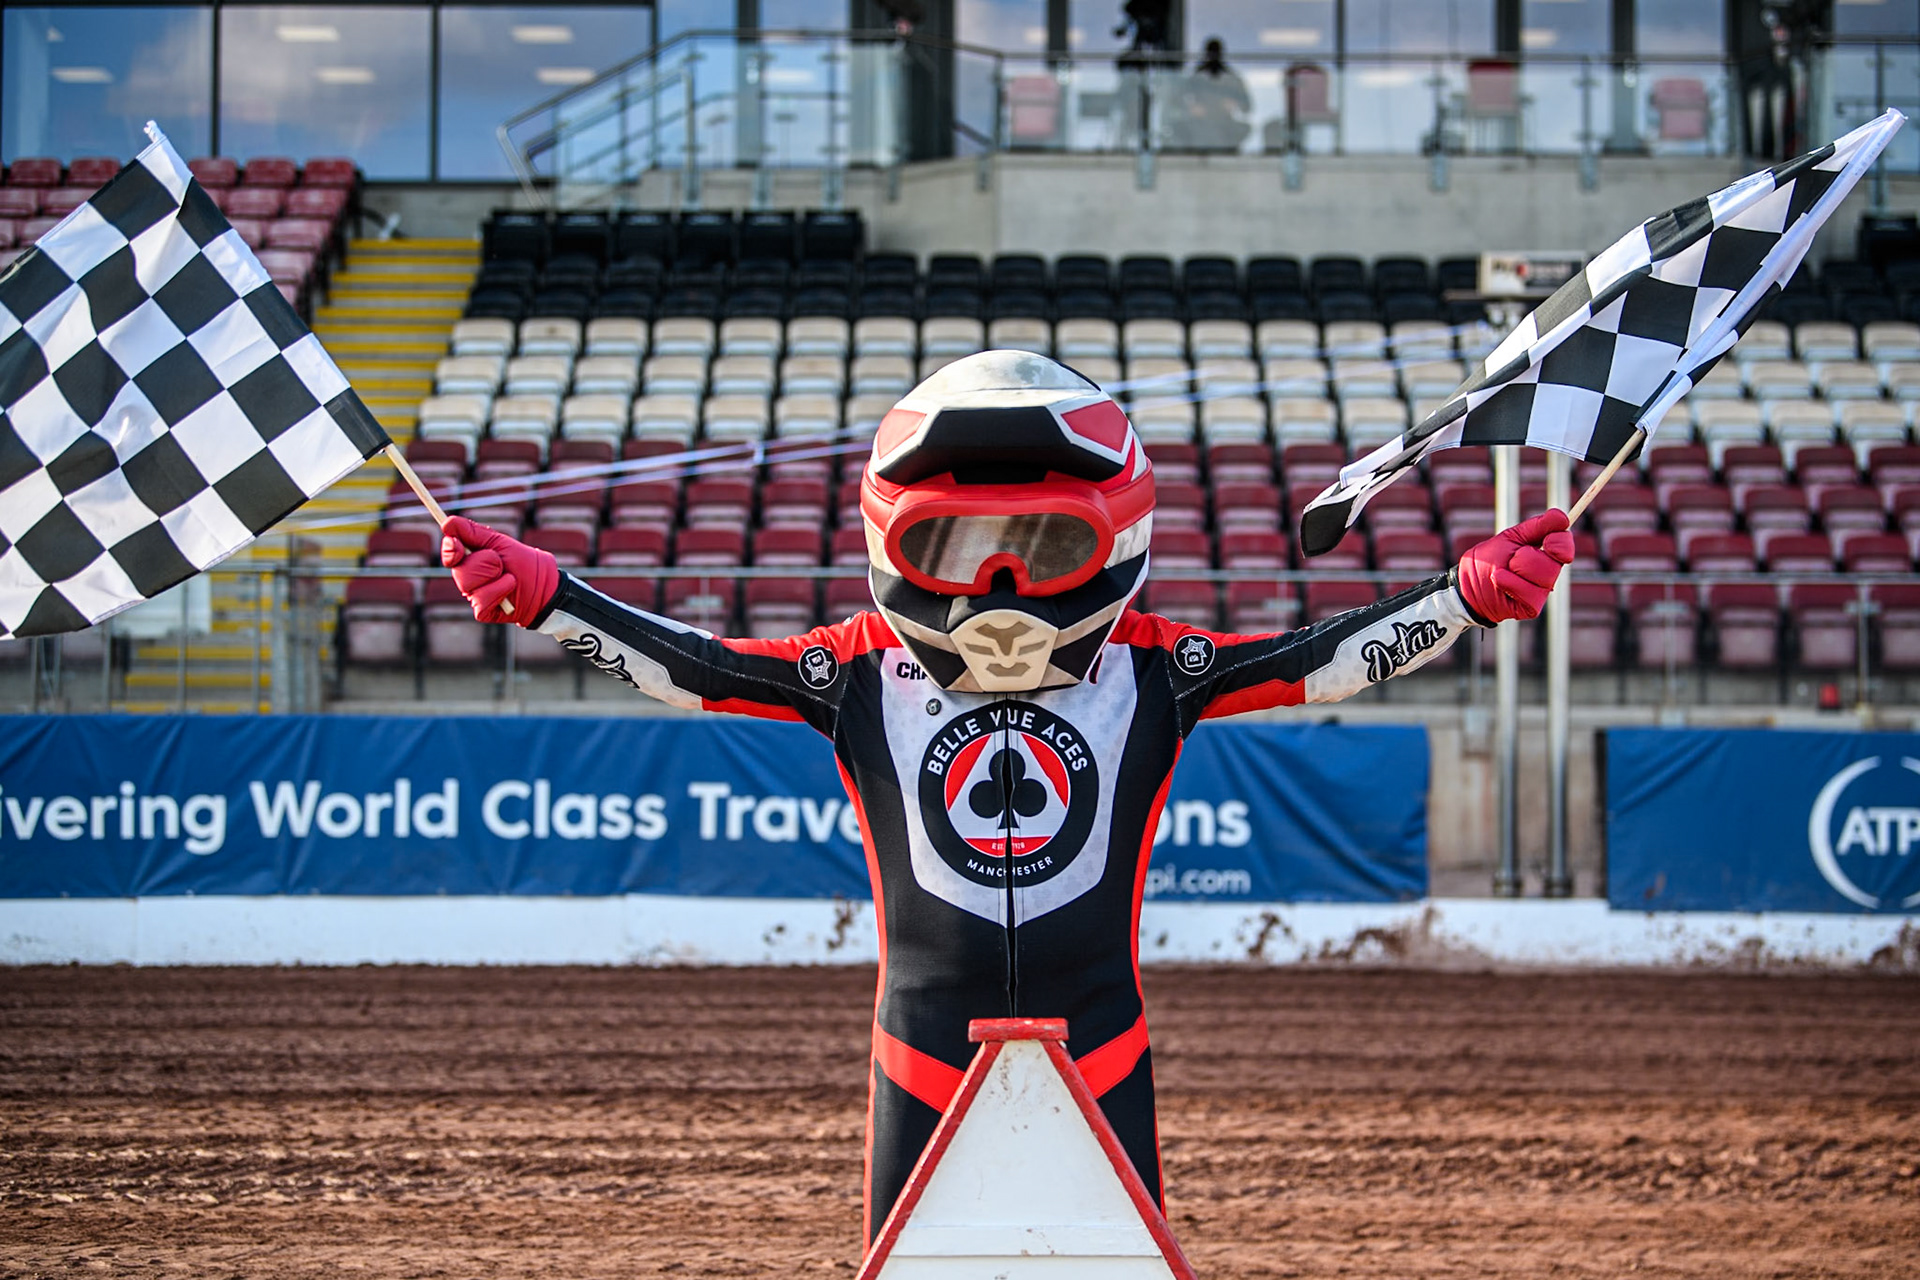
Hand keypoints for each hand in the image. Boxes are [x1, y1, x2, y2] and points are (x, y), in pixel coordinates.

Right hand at [439, 515, 557, 625]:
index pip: (449, 554)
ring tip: (509, 576)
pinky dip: (500, 590)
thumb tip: (446, 522)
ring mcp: (474, 594)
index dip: (449, 549)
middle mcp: (468, 577)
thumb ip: (473, 533)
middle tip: (500, 562)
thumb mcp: (499, 542)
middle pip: (459, 569)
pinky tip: (510, 588)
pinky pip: (481, 599)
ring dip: (494, 576)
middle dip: (483, 562)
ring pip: (467, 584)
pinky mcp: (482, 611)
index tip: (456, 543)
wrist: (545, 584)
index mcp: (470, 558)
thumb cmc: (523, 561)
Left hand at [1456, 509, 1575, 623]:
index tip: (1547, 540)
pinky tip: (1499, 581)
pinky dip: (1509, 582)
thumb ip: (1537, 526)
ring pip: (1544, 577)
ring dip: (1517, 569)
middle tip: (1512, 559)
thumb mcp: (1511, 537)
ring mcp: (1541, 592)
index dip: (1561, 542)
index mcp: (1545, 554)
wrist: (1466, 583)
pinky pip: (1530, 593)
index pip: (1565, 546)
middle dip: (1527, 557)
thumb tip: (1563, 516)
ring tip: (1502, 571)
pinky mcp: (1532, 607)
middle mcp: (1547, 574)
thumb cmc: (1488, 559)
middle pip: (1554, 563)